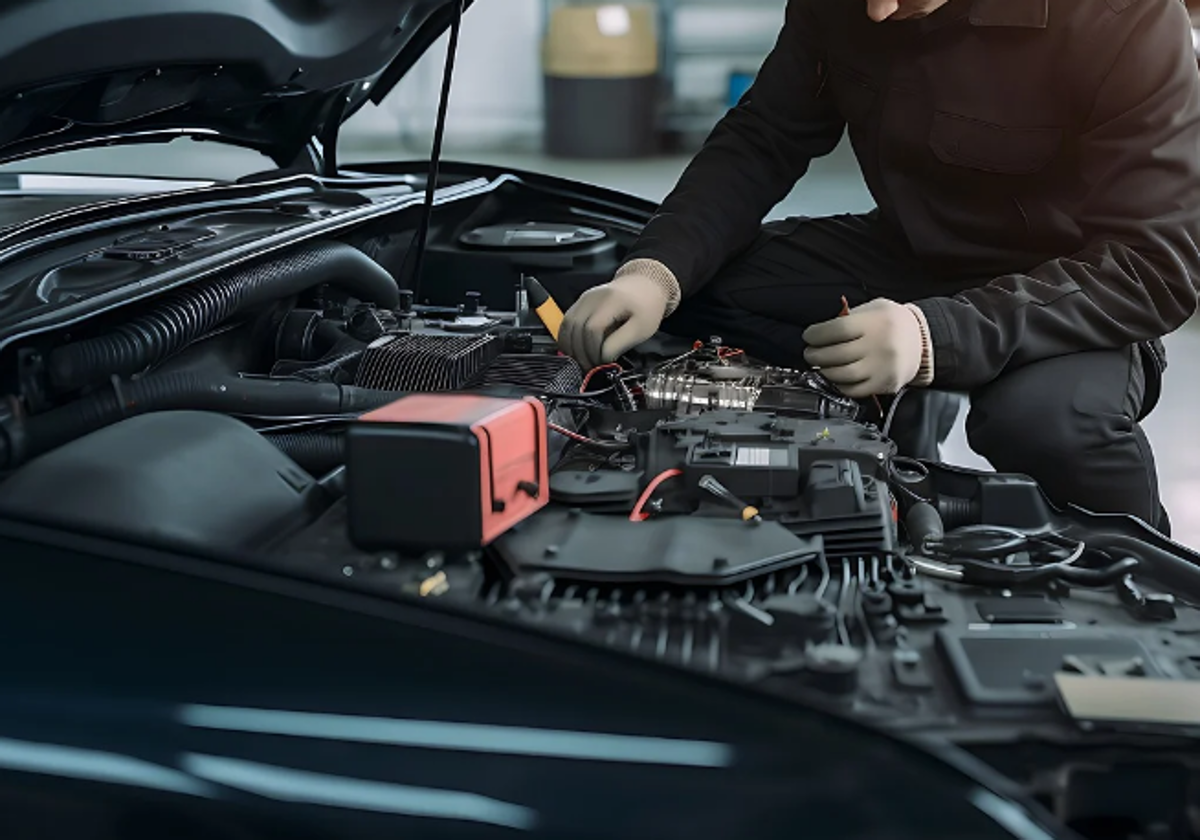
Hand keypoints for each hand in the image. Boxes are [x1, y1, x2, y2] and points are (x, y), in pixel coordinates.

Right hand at [558, 273, 670, 368]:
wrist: (644, 285)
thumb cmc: (646, 307)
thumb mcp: (641, 328)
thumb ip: (620, 344)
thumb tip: (602, 359)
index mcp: (611, 300)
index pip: (593, 328)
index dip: (593, 350)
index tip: (601, 364)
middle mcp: (593, 297)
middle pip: (576, 327)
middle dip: (580, 352)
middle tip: (589, 368)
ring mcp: (584, 298)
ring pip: (567, 325)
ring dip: (570, 347)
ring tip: (581, 362)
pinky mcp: (580, 302)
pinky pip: (567, 322)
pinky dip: (567, 339)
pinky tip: (574, 351)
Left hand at [802, 298, 925, 397]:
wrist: (923, 342)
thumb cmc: (892, 323)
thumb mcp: (874, 309)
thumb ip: (850, 318)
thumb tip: (821, 333)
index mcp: (875, 322)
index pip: (836, 330)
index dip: (816, 335)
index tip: (808, 336)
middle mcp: (879, 346)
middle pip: (836, 354)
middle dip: (815, 355)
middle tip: (810, 353)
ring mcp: (883, 368)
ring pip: (842, 375)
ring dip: (825, 371)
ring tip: (820, 365)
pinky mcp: (885, 384)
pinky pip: (854, 390)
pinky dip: (839, 385)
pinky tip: (836, 377)